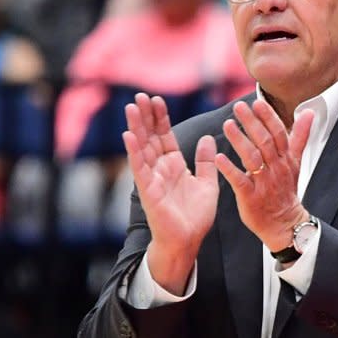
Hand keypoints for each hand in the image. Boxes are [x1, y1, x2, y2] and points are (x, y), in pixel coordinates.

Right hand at [123, 93, 218, 294]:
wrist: (187, 241)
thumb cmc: (195, 217)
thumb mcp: (207, 183)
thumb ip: (206, 161)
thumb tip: (208, 138)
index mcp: (174, 165)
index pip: (165, 136)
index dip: (160, 118)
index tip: (157, 100)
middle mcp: (160, 169)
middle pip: (151, 137)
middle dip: (146, 116)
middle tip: (140, 95)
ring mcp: (152, 178)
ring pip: (142, 147)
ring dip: (137, 127)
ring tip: (132, 107)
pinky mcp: (148, 190)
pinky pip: (140, 167)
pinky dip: (134, 151)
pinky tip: (129, 135)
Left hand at [214, 100, 313, 251]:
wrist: (284, 223)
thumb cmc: (285, 189)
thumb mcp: (296, 162)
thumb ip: (300, 136)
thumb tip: (309, 112)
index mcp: (285, 159)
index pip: (279, 133)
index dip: (268, 117)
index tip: (257, 102)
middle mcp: (276, 168)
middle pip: (265, 142)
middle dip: (252, 123)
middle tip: (238, 107)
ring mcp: (264, 183)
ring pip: (253, 158)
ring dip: (240, 141)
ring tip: (227, 125)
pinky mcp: (251, 198)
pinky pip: (240, 181)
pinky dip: (230, 169)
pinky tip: (218, 158)